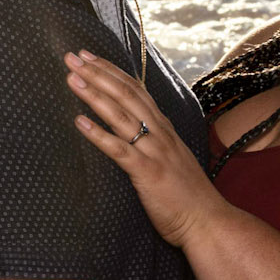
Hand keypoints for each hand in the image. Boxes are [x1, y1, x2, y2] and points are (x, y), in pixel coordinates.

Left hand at [66, 49, 219, 246]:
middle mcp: (160, 133)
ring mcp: (154, 151)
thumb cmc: (189, 196)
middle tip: (72, 57)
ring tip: (72, 79)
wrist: (208, 222)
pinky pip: (119, 150)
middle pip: (125, 94)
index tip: (89, 56)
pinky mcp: (147, 173)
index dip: (111, 71)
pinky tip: (78, 122)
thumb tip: (138, 133)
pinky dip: (98, 134)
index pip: (136, 90)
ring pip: (120, 115)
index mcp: (164, 128)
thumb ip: (157, 142)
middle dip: (97, 73)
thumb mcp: (173, 159)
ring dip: (94, 94)